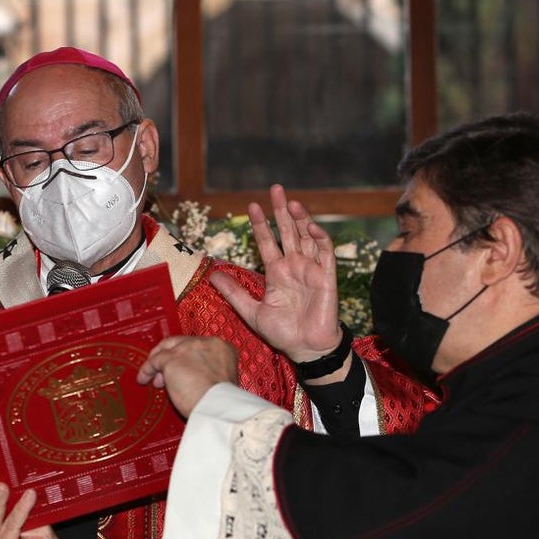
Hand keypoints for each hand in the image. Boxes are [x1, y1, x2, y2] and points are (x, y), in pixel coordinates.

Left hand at [136, 335, 237, 417]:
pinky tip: (144, 379)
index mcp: (221, 347)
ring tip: (156, 381)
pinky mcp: (171, 360)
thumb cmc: (221, 402)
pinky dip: (147, 370)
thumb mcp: (220, 380)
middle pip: (180, 343)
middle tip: (165, 374)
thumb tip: (189, 376)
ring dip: (158, 364)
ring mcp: (187, 349)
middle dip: (171, 358)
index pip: (198, 346)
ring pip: (166, 350)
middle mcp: (205, 343)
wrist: (217, 408)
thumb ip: (205, 371)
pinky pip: (154, 362)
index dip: (187, 357)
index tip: (183, 366)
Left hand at [210, 184, 340, 362]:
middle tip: (276, 189)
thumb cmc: (283, 332)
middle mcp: (294, 266)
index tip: (251, 206)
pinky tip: (311, 226)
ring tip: (292, 202)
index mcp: (277, 272)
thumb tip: (211, 275)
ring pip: (307, 237)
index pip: (267, 242)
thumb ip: (233, 293)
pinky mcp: (327, 276)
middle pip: (288, 232)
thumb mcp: (251, 312)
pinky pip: (325, 252)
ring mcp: (311, 269)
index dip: (261, 225)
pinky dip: (320, 238)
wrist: (306, 349)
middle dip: (282, 211)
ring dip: (301, 219)